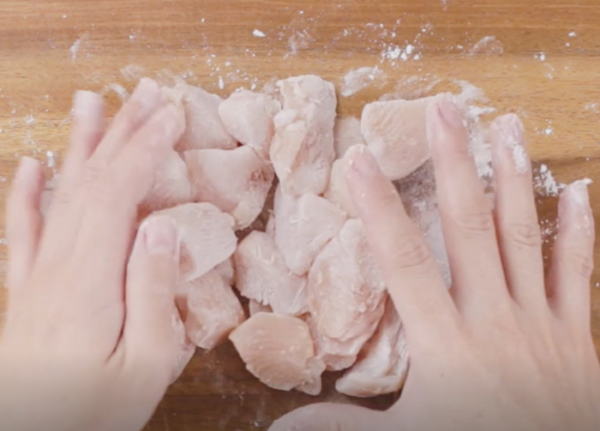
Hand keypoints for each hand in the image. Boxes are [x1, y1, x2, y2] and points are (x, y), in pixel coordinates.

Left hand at [0, 78, 184, 430]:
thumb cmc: (94, 412)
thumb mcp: (147, 364)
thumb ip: (153, 290)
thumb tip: (162, 225)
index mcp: (92, 279)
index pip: (120, 192)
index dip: (146, 147)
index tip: (172, 113)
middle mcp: (59, 265)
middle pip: (91, 181)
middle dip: (122, 131)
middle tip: (144, 92)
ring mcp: (37, 276)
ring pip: (60, 195)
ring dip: (79, 146)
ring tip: (92, 104)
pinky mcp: (26, 292)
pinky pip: (23, 232)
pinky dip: (27, 194)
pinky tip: (33, 166)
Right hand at [271, 97, 599, 430]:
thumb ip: (341, 425)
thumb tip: (279, 424)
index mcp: (445, 343)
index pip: (402, 261)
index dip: (377, 208)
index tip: (358, 162)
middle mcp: (492, 319)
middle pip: (467, 226)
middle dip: (453, 163)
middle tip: (446, 108)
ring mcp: (538, 321)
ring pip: (522, 235)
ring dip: (512, 177)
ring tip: (507, 125)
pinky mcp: (574, 333)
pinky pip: (576, 272)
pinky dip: (578, 230)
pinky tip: (579, 189)